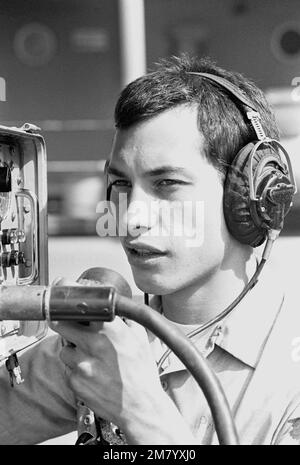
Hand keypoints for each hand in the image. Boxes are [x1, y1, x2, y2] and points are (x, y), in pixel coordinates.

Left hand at [50, 316, 164, 431]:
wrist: (141, 406)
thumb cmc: (142, 373)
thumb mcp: (140, 338)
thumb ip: (125, 320)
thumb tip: (115, 308)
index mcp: (109, 328)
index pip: (80, 309)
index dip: (75, 311)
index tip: (74, 313)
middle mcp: (93, 342)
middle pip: (61, 325)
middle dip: (64, 326)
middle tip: (71, 330)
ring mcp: (81, 363)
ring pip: (65, 350)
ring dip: (73, 352)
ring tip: (90, 360)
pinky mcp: (75, 381)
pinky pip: (69, 370)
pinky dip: (77, 372)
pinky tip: (93, 376)